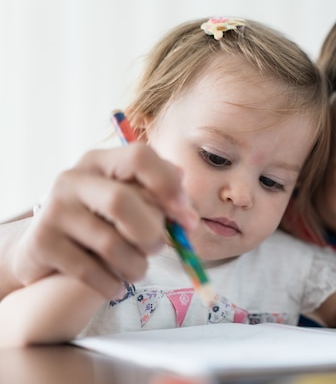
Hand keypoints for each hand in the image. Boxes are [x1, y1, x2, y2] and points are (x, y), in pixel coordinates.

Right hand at [10, 144, 198, 298]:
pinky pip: (90, 271)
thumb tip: (186, 208)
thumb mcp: (131, 203)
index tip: (187, 218)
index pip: (140, 157)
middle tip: (158, 248)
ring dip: (135, 265)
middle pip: (122, 201)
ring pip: (110, 243)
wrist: (48, 253)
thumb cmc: (103, 224)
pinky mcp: (41, 243)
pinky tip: (116, 286)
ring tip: (137, 270)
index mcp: (101, 161)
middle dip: (151, 233)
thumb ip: (160, 200)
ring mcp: (53, 210)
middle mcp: (73, 179)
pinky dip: (113, 285)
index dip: (169, 187)